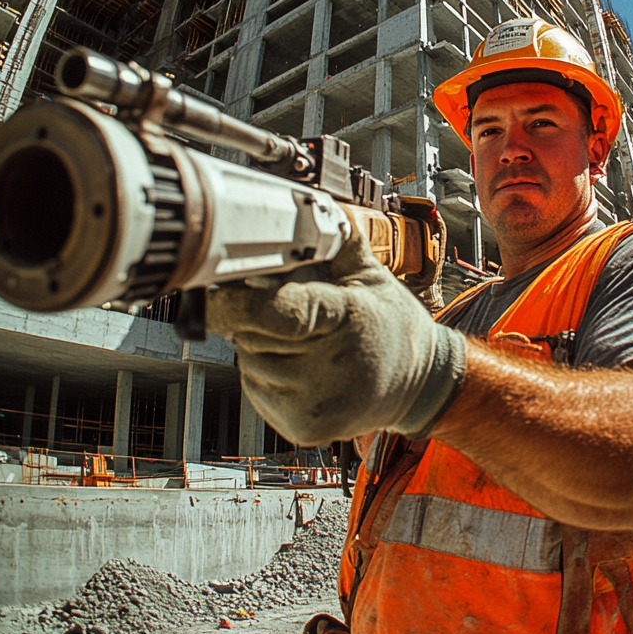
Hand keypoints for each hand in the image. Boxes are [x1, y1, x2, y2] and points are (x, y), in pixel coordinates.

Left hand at [205, 225, 466, 445]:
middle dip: (255, 316)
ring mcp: (316, 404)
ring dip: (259, 345)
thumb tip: (312, 206)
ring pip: (250, 361)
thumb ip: (338, 241)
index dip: (237, 301)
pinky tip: (297, 366)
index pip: (279, 311)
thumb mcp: (374, 277)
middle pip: (255, 334)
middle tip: (284, 307)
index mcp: (349, 320)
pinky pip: (256, 388)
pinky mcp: (302, 427)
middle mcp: (332, 369)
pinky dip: (265, 373)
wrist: (419, 386)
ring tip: (299, 340)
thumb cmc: (393, 327)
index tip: (213, 291)